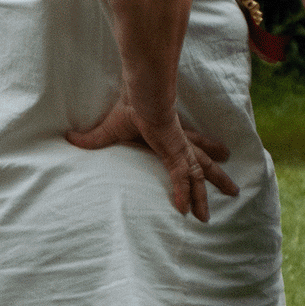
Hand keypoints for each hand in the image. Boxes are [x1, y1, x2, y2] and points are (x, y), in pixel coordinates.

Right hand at [67, 100, 236, 220]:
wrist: (140, 94)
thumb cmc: (130, 105)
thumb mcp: (110, 129)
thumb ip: (94, 138)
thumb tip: (70, 138)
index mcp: (170, 136)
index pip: (191, 149)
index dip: (204, 154)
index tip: (221, 158)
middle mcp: (180, 144)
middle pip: (203, 163)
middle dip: (218, 178)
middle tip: (234, 190)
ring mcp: (178, 150)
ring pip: (198, 175)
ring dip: (207, 194)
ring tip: (217, 210)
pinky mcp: (172, 153)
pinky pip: (180, 178)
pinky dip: (183, 194)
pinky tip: (186, 212)